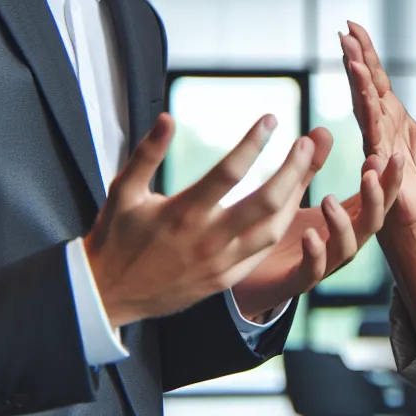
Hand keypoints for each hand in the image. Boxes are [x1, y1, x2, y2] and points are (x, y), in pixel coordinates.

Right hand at [84, 112, 317, 327]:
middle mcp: (206, 239)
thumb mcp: (123, 191)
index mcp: (182, 213)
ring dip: (295, 196)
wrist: (108, 298)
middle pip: (266, 201)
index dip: (253, 142)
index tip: (271, 119)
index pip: (229, 172)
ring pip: (273, 229)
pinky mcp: (224, 280)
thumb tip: (168, 117)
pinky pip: (263, 253)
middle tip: (307, 143)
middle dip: (293, 169)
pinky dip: (280, 226)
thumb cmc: (116, 238)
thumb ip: (147, 153)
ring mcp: (219, 264)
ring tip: (305, 169)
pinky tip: (289, 205)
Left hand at [232, 152, 404, 318]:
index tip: (390, 155)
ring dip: (342, 224)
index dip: (388, 181)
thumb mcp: (294, 193)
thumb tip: (323, 129)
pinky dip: (315, 255)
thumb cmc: (277, 234)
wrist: (245, 279)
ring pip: (346, 250)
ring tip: (328, 198)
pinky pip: (312, 273)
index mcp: (342, 221)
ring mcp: (320, 265)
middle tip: (371, 172)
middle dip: (377, 199)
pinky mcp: (294, 282)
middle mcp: (337, 243)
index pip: (375, 200)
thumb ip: (310, 165)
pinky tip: (309, 235)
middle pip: (371, 223)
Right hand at [340, 21, 415, 227]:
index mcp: (388, 112)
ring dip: (358, 81)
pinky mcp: (380, 158)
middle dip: (354, 58)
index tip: (352, 26)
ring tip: (351, 58)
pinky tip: (367, 97)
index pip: (375, 75)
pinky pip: (374, 134)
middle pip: (363, 83)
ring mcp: (376, 139)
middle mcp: (378, 122)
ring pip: (364, 104)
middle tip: (344, 33)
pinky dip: (371, 114)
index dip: (365, 51)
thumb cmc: (415, 175)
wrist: (414, 211)